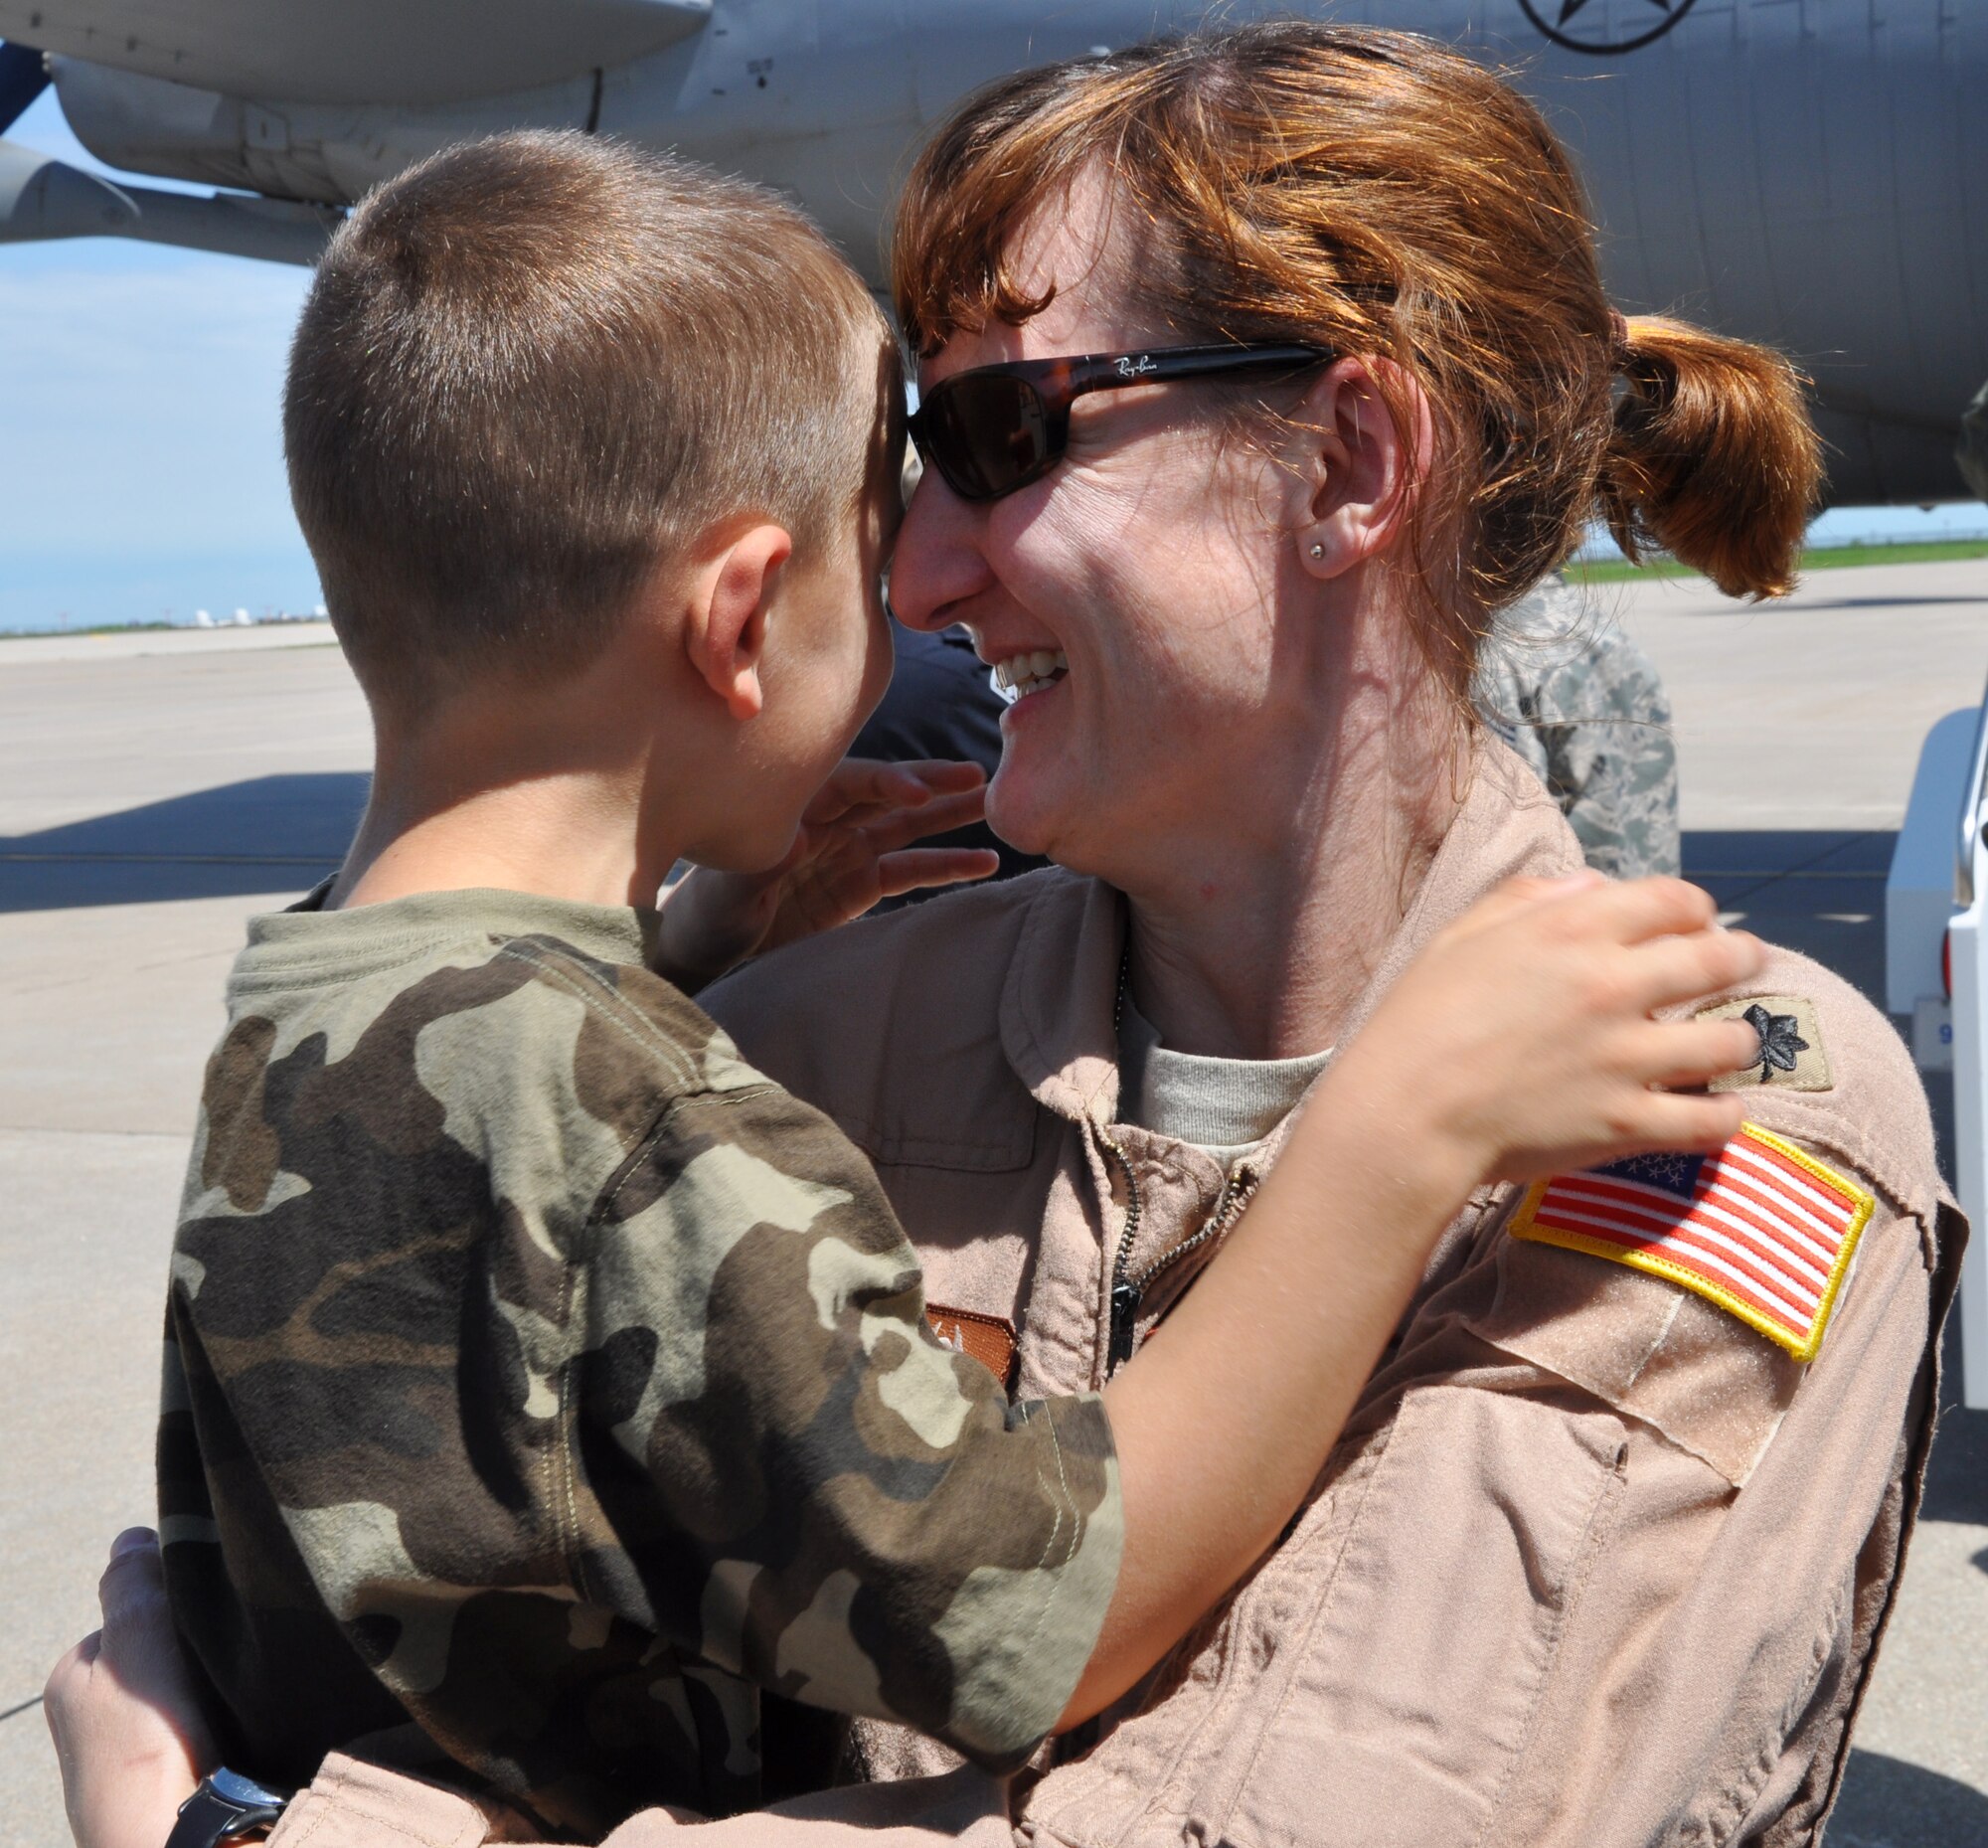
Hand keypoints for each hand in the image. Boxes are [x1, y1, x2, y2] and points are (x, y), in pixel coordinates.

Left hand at [45, 1529, 212, 1847]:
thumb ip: (131, 1586)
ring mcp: (122, 1751)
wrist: (167, 1837)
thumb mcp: (135, 1642)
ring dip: (205, 1686)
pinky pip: (193, 1725)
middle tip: (216, 1661)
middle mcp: (88, 1714)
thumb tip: (131, 1536)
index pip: (131, 1610)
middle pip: (155, 1650)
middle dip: (189, 1647)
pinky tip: (227, 1728)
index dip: (173, 1605)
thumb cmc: (147, 1743)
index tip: (203, 1618)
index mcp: (72, 1675)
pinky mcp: (159, 1778)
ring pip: (177, 1688)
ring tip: (226, 1696)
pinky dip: (213, 1720)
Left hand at [655, 758, 999, 988]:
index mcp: (797, 805)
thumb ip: (768, 858)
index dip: (886, 783)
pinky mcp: (860, 886)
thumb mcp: (732, 885)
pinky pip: (911, 871)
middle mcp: (828, 819)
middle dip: (932, 785)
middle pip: (889, 793)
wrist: (707, 951)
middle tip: (977, 776)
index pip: (851, 782)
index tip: (915, 793)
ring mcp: (848, 850)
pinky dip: (947, 867)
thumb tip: (797, 836)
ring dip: (950, 817)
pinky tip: (983, 862)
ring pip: (908, 826)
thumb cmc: (708, 909)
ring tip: (993, 807)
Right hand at [1338, 873, 1766, 1185]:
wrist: (1405, 1111)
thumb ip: (1527, 899)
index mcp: (1573, 929)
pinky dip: (1724, 1116)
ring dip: (1737, 1040)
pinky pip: (1710, 1120)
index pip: (1674, 900)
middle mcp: (1614, 984)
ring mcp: (1628, 1056)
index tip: (1697, 921)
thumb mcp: (1459, 935)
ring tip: (1730, 1045)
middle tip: (1748, 964)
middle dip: (1744, 958)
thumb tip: (1591, 885)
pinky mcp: (1628, 1121)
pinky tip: (1719, 1111)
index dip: (1695, 908)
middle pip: (1719, 960)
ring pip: (1730, 1041)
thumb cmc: (1419, 1020)